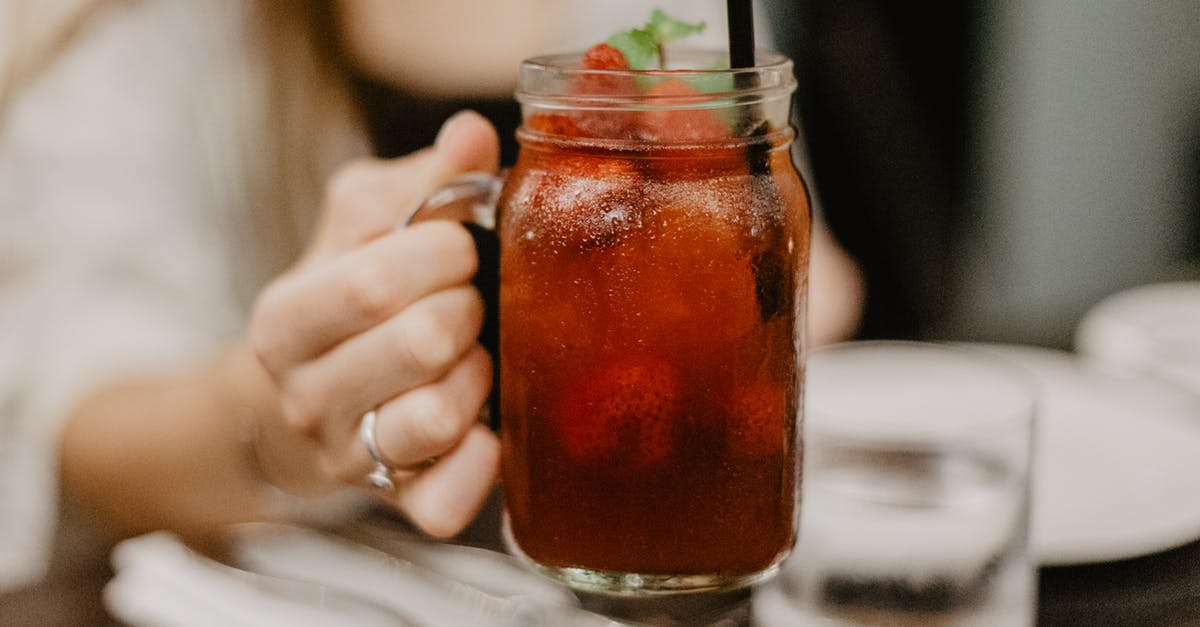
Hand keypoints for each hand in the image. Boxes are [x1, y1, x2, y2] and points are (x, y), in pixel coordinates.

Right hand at [248, 111, 500, 536]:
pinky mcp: (393, 500)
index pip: (372, 281)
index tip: (462, 244)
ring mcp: (346, 456)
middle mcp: (306, 394)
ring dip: (479, 376)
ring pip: (436, 421)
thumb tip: (472, 134)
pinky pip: (442, 502)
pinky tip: (490, 433)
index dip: (441, 253)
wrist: (301, 405)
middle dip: (469, 309)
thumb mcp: (360, 227)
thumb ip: (417, 182)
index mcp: (287, 318)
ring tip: (476, 357)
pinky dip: (479, 467)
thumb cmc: (343, 300)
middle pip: (418, 344)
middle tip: (473, 300)